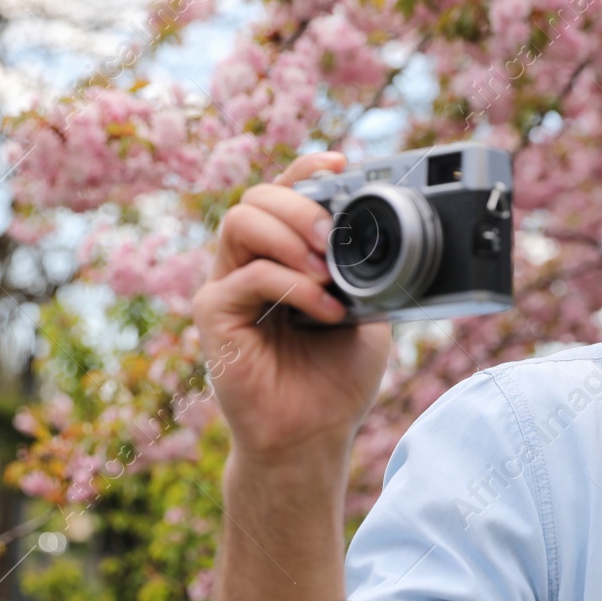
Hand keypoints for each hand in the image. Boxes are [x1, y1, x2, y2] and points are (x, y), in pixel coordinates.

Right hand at [192, 151, 392, 465]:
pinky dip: (293, 286)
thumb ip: (366, 273)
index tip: (342, 163)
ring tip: (328, 271)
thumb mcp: (368, 314)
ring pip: (242, 221)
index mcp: (283, 258)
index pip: (283, 195)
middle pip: (258, 197)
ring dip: (291, 236)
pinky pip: (248, 276)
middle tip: (335, 237)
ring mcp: (227, 287)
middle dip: (302, 205)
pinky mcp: (213, 315)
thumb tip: (387, 233)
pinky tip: (325, 310)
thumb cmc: (335, 382)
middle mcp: (249, 264)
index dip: (307, 169)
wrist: (312, 437)